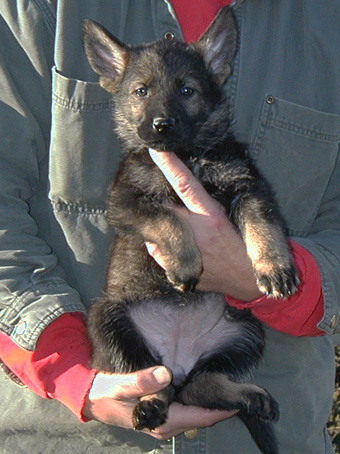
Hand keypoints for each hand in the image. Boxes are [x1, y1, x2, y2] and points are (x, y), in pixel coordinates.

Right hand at [83, 366, 236, 438]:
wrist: (91, 399)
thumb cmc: (105, 393)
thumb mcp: (118, 385)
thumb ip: (140, 380)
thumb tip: (166, 374)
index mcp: (161, 421)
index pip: (200, 417)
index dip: (221, 409)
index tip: (241, 397)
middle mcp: (167, 425)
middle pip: (202, 417)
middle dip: (221, 404)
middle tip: (241, 386)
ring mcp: (165, 420)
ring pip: (196, 413)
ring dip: (211, 401)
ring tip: (228, 382)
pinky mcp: (163, 413)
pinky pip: (188, 408)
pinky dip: (199, 398)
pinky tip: (204, 383)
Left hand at [147, 149, 262, 300]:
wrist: (246, 281)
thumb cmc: (239, 245)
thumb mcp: (227, 217)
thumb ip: (202, 205)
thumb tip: (178, 190)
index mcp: (211, 216)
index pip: (186, 184)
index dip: (170, 165)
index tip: (156, 149)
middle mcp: (195, 232)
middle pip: (163, 209)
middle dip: (163, 207)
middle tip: (180, 215)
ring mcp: (184, 252)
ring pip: (156, 231)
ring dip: (163, 229)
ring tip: (185, 237)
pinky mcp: (176, 269)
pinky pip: (157, 252)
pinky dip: (161, 247)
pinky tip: (180, 251)